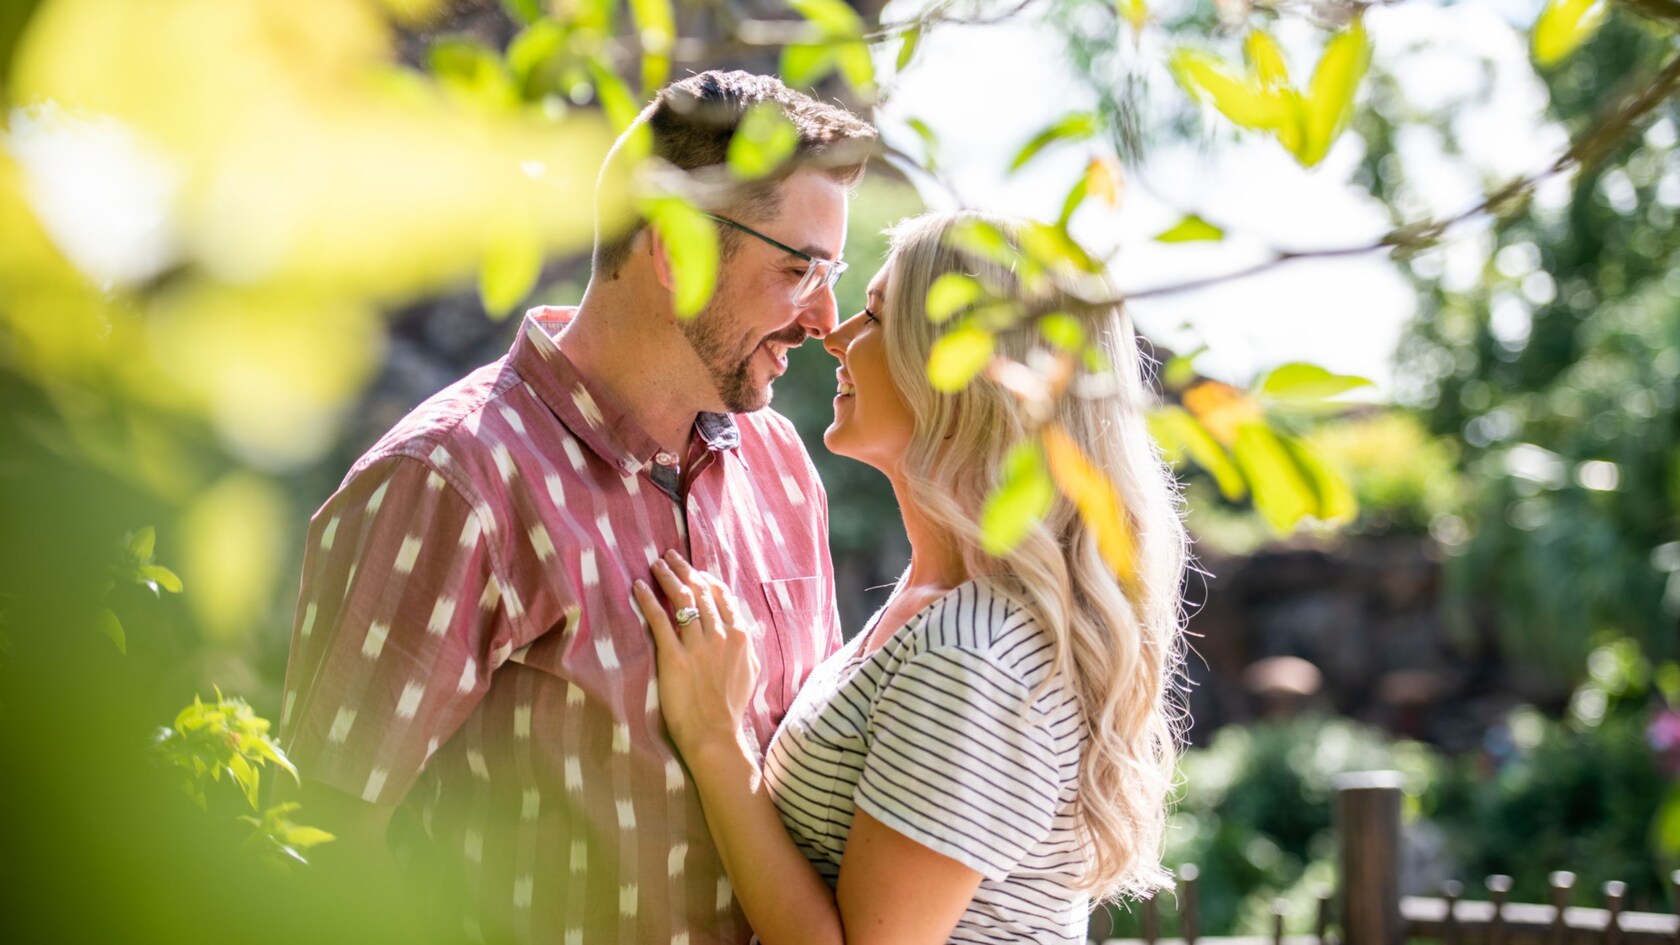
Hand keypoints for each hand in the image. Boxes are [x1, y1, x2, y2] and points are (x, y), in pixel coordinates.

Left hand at [633, 550, 760, 761]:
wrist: (715, 734)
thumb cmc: (731, 707)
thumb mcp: (750, 671)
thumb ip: (746, 645)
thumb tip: (742, 627)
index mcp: (740, 636)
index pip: (722, 596)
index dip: (706, 578)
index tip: (694, 569)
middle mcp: (720, 635)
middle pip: (700, 591)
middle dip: (684, 569)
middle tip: (669, 556)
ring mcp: (697, 645)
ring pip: (681, 599)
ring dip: (666, 577)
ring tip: (654, 565)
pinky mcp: (673, 658)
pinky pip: (659, 620)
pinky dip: (648, 600)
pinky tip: (638, 587)